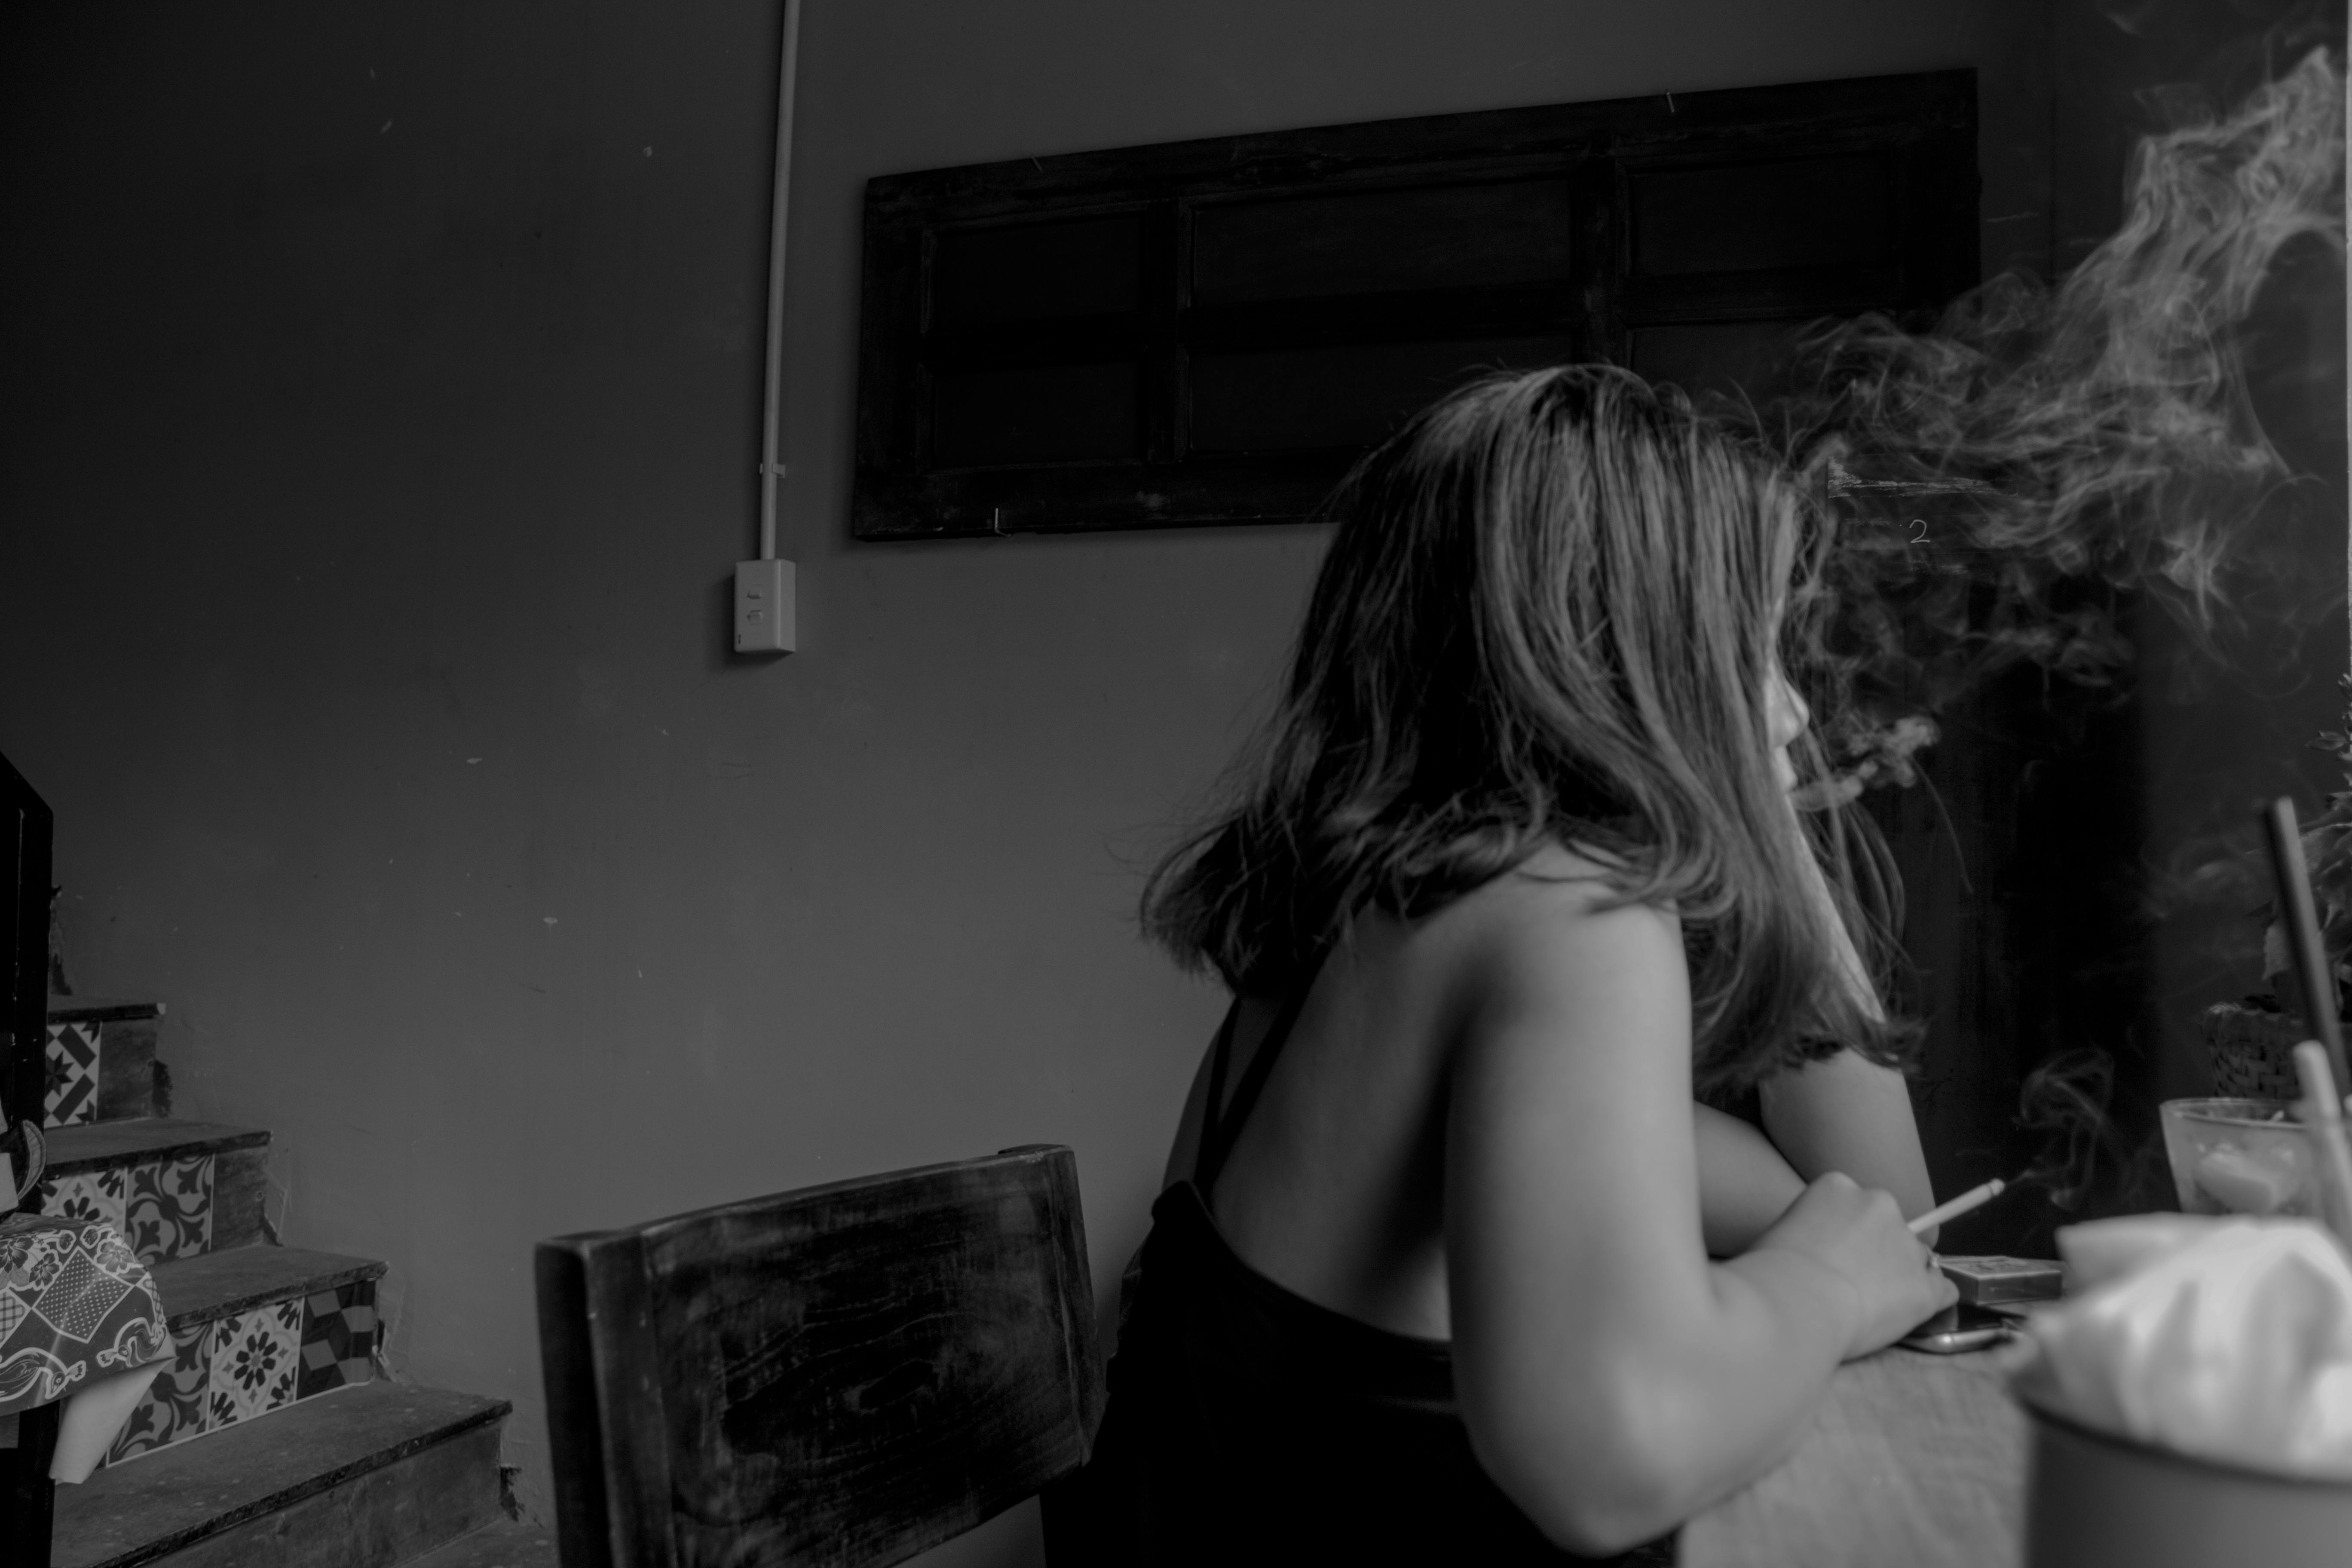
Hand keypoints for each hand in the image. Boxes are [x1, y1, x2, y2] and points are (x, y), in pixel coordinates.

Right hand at [1754, 1171, 1955, 1358]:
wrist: (1795, 1303)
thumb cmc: (1772, 1270)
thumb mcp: (1783, 1229)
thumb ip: (1813, 1228)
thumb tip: (1818, 1248)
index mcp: (1839, 1186)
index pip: (1855, 1206)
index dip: (1844, 1235)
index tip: (1830, 1256)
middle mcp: (1879, 1205)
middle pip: (1889, 1226)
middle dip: (1877, 1250)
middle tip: (1849, 1280)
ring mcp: (1907, 1246)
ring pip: (1914, 1258)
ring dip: (1899, 1276)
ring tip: (1870, 1305)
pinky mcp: (1925, 1287)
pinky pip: (1942, 1288)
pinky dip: (1928, 1300)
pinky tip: (1904, 1314)